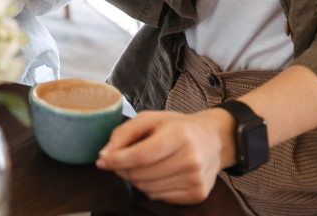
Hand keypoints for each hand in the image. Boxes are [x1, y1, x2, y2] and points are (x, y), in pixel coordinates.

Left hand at [96, 109, 236, 204]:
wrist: (214, 140)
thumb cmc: (178, 127)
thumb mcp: (150, 118)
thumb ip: (123, 133)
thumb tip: (104, 154)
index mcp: (179, 135)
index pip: (141, 155)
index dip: (117, 160)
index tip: (101, 161)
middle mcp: (190, 159)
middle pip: (142, 174)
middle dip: (123, 169)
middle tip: (119, 161)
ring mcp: (196, 179)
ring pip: (148, 189)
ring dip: (136, 179)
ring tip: (142, 165)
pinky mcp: (198, 194)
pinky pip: (160, 197)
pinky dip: (151, 187)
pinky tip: (158, 174)